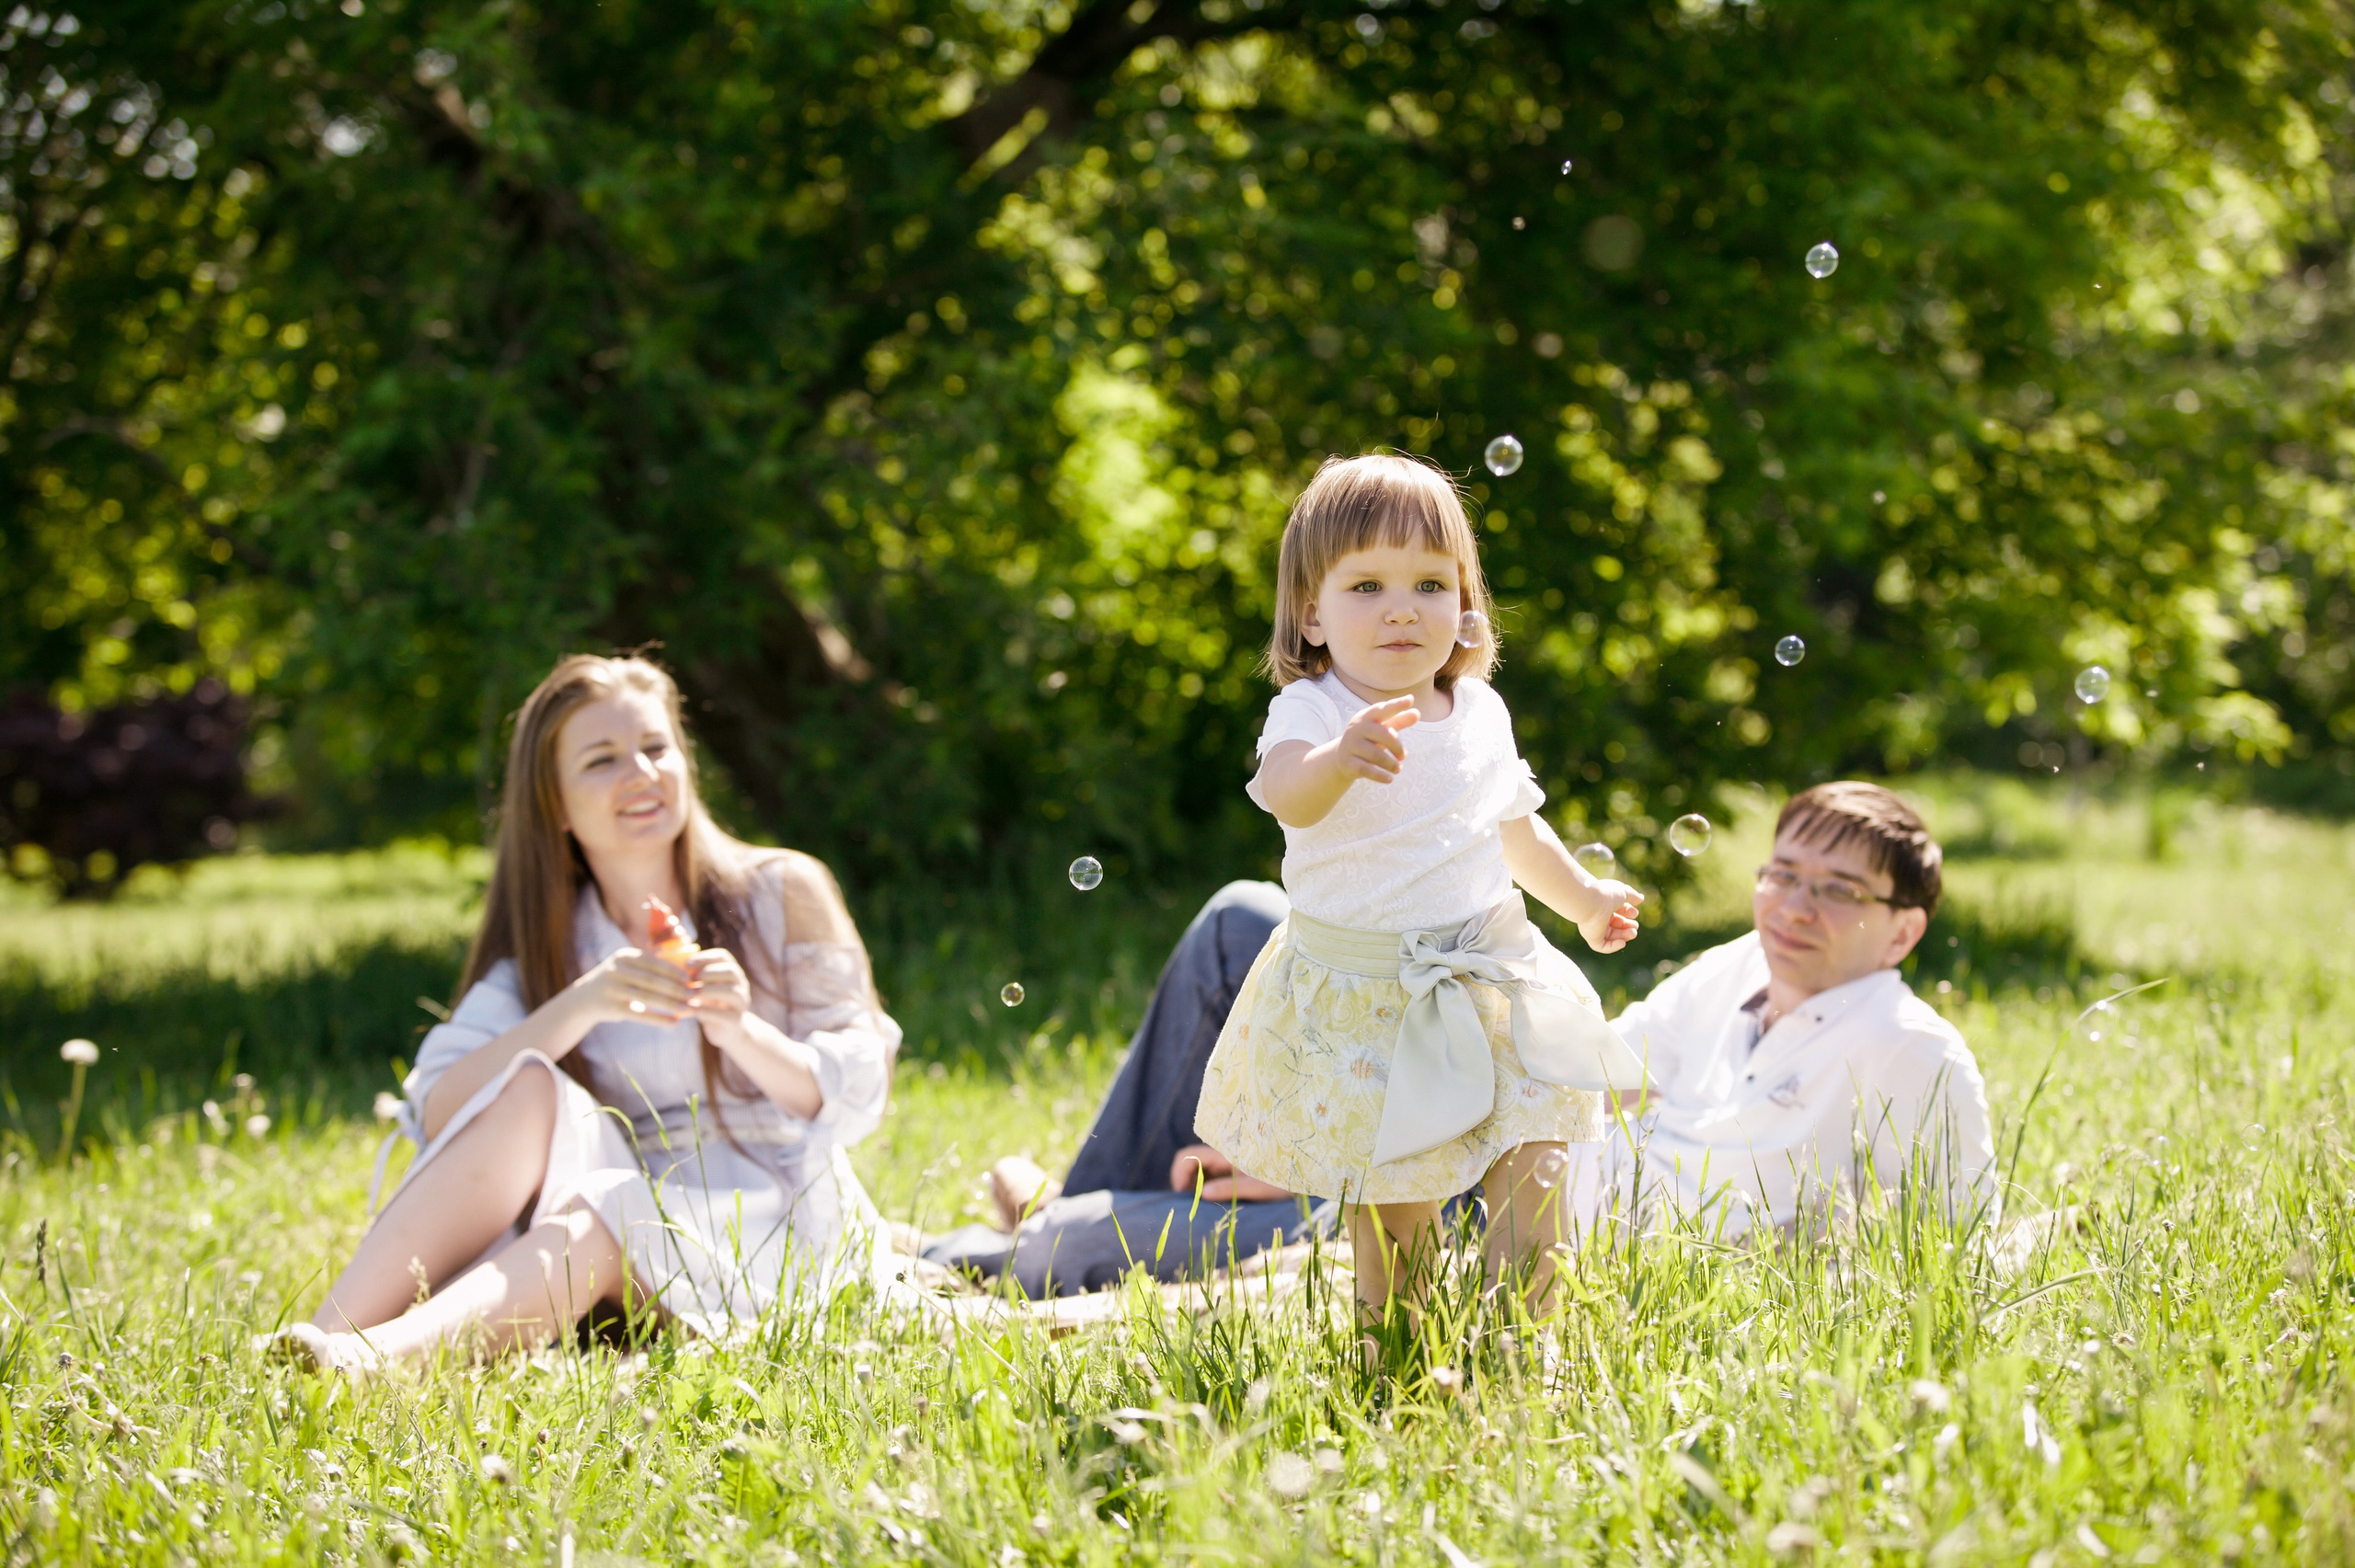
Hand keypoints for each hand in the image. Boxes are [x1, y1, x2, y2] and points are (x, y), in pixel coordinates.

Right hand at [569, 947, 695, 1026]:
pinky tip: (674, 1023)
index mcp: (624, 956)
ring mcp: (612, 988)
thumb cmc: (615, 982)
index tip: (692, 979)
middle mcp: (617, 970)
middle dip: (677, 988)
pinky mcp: (611, 1008)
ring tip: (689, 1010)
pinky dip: (658, 1019)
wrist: (582, 1000)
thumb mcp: (627, 967)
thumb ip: (649, 964)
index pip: (655, 963)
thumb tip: (684, 961)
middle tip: (695, 996)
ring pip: (648, 997)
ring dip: (672, 1004)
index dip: (675, 971)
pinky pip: (639, 1014)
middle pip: (653, 980)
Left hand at [685, 946, 753, 1048]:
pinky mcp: (736, 1021)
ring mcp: (741, 1003)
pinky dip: (707, 1010)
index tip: (687, 964)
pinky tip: (693, 1010)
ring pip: (731, 991)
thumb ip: (694, 976)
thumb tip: (673, 964)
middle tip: (690, 979)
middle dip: (708, 973)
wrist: (725, 1031)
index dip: (704, 957)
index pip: (723, 956)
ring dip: (708, 990)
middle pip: (730, 971)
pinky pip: (724, 1014)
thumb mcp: (703, 988)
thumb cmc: (709, 1005)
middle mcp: (741, 985)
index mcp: (732, 972)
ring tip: (692, 993)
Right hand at [1169, 1142, 1292, 1202]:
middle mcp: (1221, 1156)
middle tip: (1190, 1206)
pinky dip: (1203, 1190)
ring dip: (1193, 1188)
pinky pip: (1208, 1178)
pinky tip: (1210, 1204)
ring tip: (1199, 1207)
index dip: (1179, 1172)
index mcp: (1225, 1154)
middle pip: (1189, 1163)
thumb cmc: (1281, 1182)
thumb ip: (1229, 1188)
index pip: (1189, 1155)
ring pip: (1197, 1172)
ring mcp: (1225, 1165)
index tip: (1183, 1195)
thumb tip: (1203, 1194)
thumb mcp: (1256, 1187)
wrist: (1299, 1180)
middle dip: (1184, 1182)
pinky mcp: (1230, 1174)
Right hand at [1312, 694, 1420, 785]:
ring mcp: (1351, 746)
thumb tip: (1417, 713)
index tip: (1410, 700)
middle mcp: (1357, 729)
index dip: (1396, 705)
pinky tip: (1390, 779)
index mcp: (1366, 717)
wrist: (1341, 758)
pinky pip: (1367, 770)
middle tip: (1404, 756)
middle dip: (1397, 746)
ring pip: (1376, 755)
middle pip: (1384, 735)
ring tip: (1398, 769)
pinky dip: (1380, 776)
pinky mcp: (1349, 763)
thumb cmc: (1368, 739)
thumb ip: (1399, 721)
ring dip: (1391, 764)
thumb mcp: (1382, 729)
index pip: (1383, 709)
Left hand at [1577, 880, 1643, 953]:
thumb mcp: (1623, 893)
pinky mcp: (1591, 937)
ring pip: (1610, 936)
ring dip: (1624, 936)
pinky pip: (1602, 946)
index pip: (1617, 911)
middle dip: (1627, 926)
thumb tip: (1641, 899)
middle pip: (1615, 925)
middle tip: (1635, 927)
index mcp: (1603, 903)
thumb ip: (1632, 896)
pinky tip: (1622, 943)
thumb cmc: (1606, 895)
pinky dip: (1613, 947)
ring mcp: (1594, 928)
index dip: (1628, 912)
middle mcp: (1598, 916)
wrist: (1590, 902)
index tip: (1635, 913)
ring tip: (1633, 933)